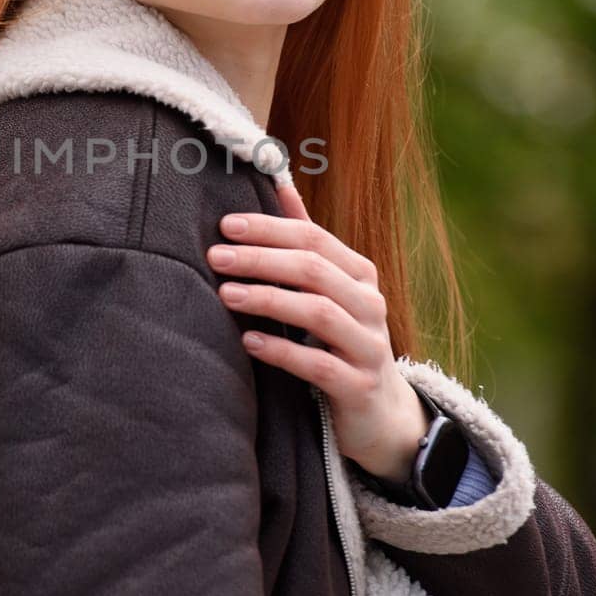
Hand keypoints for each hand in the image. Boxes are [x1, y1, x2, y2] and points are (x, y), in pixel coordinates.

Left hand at [206, 180, 430, 482]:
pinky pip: (319, 365)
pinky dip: (282, 350)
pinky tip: (250, 342)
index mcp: (359, 274)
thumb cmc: (340, 340)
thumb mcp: (329, 289)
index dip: (269, 228)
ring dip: (268, 299)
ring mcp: (369, 347)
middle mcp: (370, 304)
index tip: (225, 226)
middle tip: (215, 257)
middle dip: (260, 260)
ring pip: (318, 313)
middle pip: (313, 270)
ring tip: (226, 294)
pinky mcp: (360, 387)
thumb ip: (305, 240)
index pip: (313, 239)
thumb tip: (277, 183)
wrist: (380, 413)